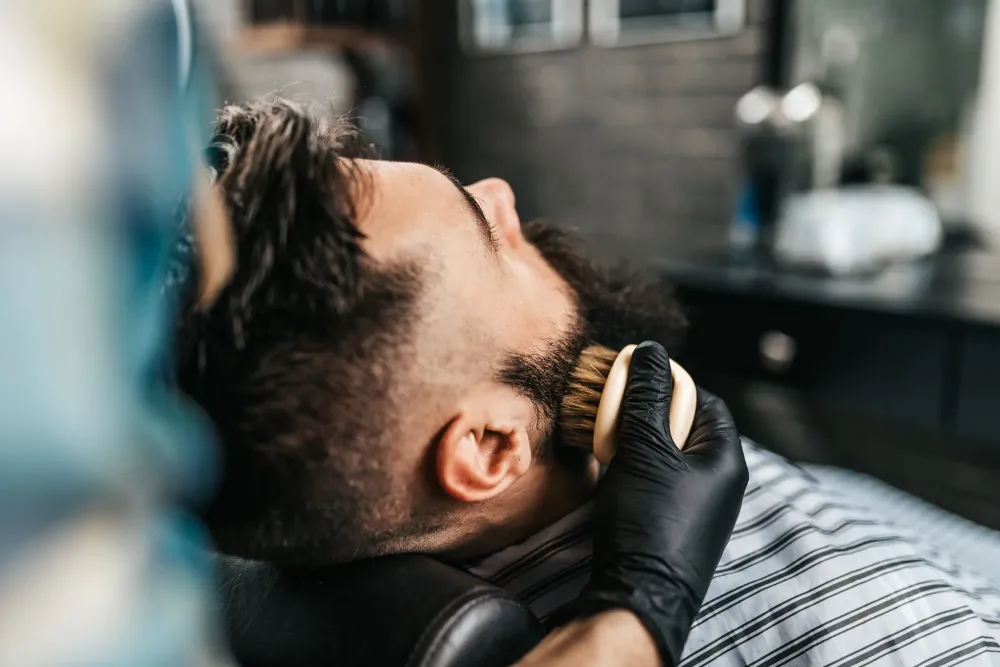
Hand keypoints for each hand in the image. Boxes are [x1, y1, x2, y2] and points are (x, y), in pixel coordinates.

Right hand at [554, 341, 747, 665]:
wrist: (639, 594)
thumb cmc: (649, 519)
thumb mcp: (645, 449)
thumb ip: (647, 397)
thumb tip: (650, 349)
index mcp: (726, 458)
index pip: (706, 401)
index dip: (671, 382)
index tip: (636, 376)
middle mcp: (718, 482)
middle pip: (685, 427)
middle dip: (648, 412)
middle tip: (614, 405)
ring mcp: (697, 507)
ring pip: (667, 455)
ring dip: (636, 440)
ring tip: (606, 436)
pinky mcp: (673, 525)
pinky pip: (656, 482)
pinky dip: (634, 468)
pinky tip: (610, 470)